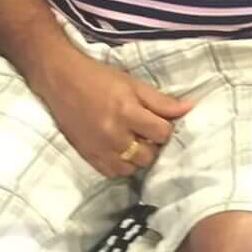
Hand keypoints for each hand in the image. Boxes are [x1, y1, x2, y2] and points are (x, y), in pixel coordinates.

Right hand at [37, 50, 195, 177]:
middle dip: (153, 144)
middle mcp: (113, 135)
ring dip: (138, 156)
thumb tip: (190, 108)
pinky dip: (121, 164)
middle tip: (147, 132)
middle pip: (149, 155)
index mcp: (127, 112)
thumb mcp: (134, 84)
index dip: (166, 128)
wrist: (61, 81)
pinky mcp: (87, 156)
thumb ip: (162, 101)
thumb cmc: (100, 78)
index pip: (162, 133)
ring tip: (133, 141)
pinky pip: (113, 172)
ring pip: (132, 167)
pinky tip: (120, 149)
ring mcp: (99, 149)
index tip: (161, 122)